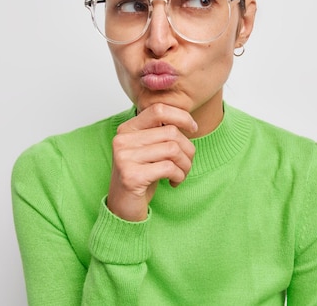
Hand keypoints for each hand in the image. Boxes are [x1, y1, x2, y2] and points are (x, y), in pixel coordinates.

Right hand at [107, 103, 197, 221]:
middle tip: (186, 163)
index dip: (181, 116)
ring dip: (185, 164)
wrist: (123, 207)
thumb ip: (161, 133)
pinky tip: (173, 182)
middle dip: (188, 149)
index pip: (158, 109)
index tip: (193, 129)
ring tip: (181, 174)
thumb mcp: (150, 149)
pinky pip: (169, 168)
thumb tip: (188, 121)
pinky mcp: (131, 176)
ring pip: (173, 149)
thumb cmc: (141, 176)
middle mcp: (122, 140)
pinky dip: (179, 175)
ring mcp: (124, 158)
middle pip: (171, 132)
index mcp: (127, 129)